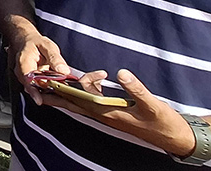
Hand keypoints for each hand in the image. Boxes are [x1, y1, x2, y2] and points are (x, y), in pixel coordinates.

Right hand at [12, 29, 70, 104]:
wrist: (25, 42)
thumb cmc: (34, 43)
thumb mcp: (47, 46)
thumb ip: (55, 58)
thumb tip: (63, 71)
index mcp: (24, 63)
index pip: (27, 79)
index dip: (34, 91)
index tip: (39, 100)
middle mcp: (23, 74)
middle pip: (34, 89)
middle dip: (50, 97)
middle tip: (67, 100)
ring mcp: (27, 80)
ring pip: (39, 92)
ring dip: (53, 96)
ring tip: (68, 98)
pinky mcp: (32, 83)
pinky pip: (42, 90)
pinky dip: (52, 93)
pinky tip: (63, 93)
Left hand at [38, 69, 196, 157]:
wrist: (174, 137)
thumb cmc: (163, 122)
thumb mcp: (152, 104)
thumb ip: (136, 89)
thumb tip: (119, 73)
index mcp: (110, 113)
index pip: (82, 99)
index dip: (68, 89)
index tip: (52, 81)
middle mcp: (105, 116)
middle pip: (75, 104)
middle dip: (56, 96)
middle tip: (37, 88)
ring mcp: (109, 116)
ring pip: (82, 104)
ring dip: (68, 96)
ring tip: (51, 88)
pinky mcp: (114, 115)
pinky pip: (93, 104)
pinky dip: (84, 95)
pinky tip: (82, 88)